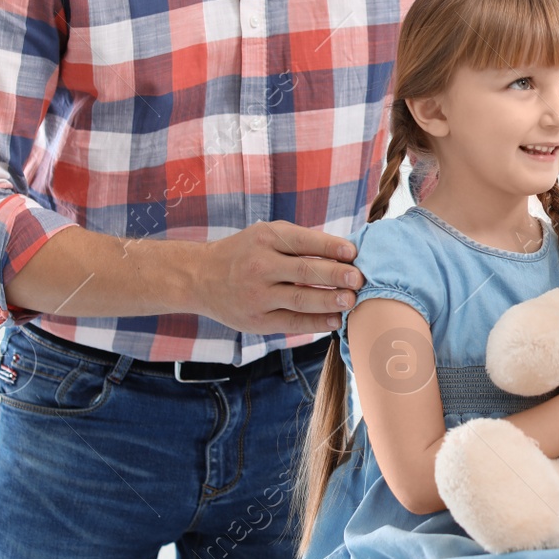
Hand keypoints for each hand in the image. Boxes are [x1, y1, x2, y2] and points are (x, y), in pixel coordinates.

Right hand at [195, 220, 364, 334]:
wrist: (200, 277)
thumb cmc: (246, 252)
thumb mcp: (266, 236)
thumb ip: (300, 243)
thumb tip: (346, 255)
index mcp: (265, 238)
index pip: (304, 241)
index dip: (331, 247)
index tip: (354, 252)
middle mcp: (260, 266)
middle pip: (305, 272)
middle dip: (336, 275)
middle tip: (359, 279)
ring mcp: (257, 295)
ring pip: (301, 300)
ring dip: (330, 301)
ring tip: (352, 300)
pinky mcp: (256, 321)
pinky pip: (292, 322)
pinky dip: (316, 323)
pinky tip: (335, 320)